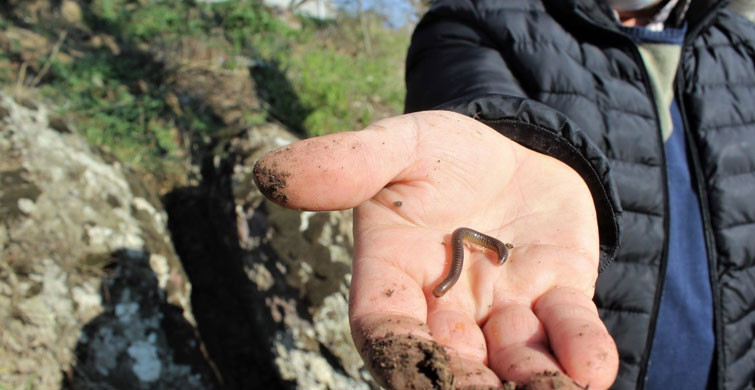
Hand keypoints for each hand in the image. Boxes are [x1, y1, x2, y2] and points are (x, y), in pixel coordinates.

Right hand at [253, 111, 618, 388]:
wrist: (511, 143)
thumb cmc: (440, 152)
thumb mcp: (396, 146)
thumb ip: (346, 164)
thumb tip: (269, 173)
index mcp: (394, 278)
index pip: (386, 329)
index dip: (400, 357)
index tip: (416, 376)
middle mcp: (446, 307)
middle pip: (450, 364)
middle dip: (468, 388)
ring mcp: (504, 307)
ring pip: (513, 361)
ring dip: (532, 385)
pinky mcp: (558, 295)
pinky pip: (568, 329)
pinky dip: (579, 351)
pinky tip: (592, 370)